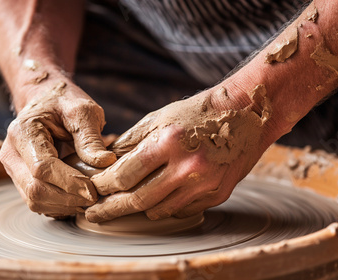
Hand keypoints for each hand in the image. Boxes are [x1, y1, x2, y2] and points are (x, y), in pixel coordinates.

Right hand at [0, 81, 115, 218]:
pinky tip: (78, 197)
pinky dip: (60, 205)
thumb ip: (91, 137)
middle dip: (68, 198)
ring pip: (35, 201)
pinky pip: (38, 203)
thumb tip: (105, 163)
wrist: (46, 101)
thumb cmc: (65, 102)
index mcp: (22, 131)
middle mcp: (11, 154)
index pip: (42, 168)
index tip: (93, 190)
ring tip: (90, 197)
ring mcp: (13, 170)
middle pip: (35, 190)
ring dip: (65, 205)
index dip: (69, 183)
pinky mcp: (22, 181)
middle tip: (96, 197)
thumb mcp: (83, 110)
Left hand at [85, 86, 275, 221]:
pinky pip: (181, 210)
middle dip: (110, 209)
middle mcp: (188, 167)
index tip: (91, 190)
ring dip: (138, 209)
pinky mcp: (218, 194)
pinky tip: (158, 199)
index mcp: (168, 142)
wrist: (246, 114)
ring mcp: (205, 184)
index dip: (102, 186)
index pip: (124, 175)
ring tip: (123, 206)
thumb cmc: (197, 113)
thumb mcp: (159, 118)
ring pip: (159, 210)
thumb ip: (130, 142)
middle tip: (94, 214)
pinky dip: (165, 207)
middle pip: (138, 200)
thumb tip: (104, 165)